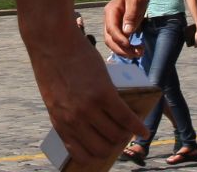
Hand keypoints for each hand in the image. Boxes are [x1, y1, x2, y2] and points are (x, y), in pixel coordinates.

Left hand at [31, 27, 147, 166]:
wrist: (52, 41)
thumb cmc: (53, 67)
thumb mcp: (55, 98)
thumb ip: (68, 114)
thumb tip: (87, 128)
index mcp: (60, 123)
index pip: (83, 155)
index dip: (97, 155)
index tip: (104, 150)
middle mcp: (75, 120)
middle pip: (103, 148)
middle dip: (113, 145)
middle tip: (118, 135)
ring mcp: (89, 107)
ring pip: (116, 134)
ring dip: (125, 134)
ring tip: (129, 128)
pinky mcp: (104, 93)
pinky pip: (126, 117)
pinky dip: (138, 126)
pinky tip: (143, 129)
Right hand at [102, 0, 152, 58]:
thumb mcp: (135, 1)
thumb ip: (130, 15)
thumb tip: (127, 32)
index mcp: (110, 11)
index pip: (111, 28)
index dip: (118, 39)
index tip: (129, 45)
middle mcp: (109, 20)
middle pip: (110, 39)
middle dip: (121, 49)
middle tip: (136, 53)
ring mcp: (114, 26)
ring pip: (114, 43)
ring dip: (125, 51)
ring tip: (140, 53)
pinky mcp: (120, 30)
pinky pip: (121, 43)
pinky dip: (128, 49)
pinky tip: (138, 50)